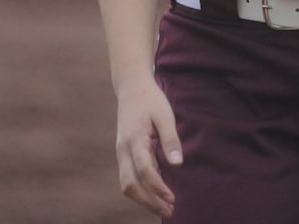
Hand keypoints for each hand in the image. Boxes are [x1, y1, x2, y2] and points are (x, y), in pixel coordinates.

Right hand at [114, 78, 181, 216]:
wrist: (131, 87)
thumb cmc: (150, 100)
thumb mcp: (165, 115)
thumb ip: (171, 139)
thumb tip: (178, 164)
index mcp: (134, 140)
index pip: (145, 171)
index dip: (158, 188)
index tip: (173, 199)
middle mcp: (123, 149)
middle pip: (130, 185)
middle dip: (149, 201)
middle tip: (169, 211)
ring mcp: (121, 152)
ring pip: (126, 184)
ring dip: (144, 199)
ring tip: (164, 207)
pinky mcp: (123, 153)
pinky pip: (128, 177)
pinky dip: (141, 189)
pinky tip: (156, 193)